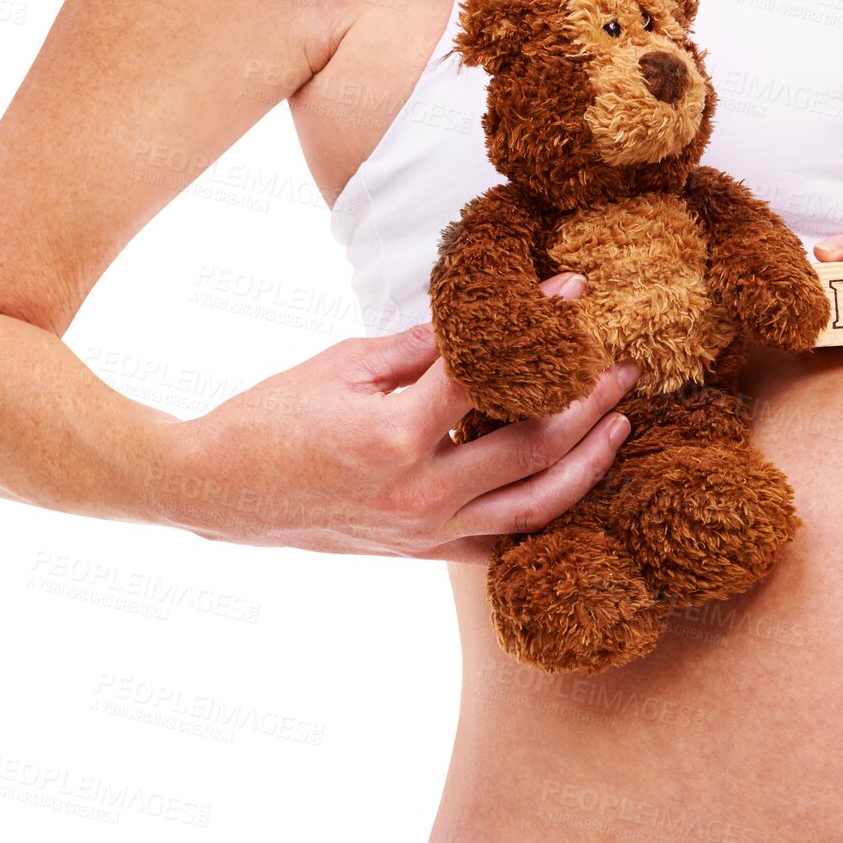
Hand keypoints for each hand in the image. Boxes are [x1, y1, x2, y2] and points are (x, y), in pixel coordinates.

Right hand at [152, 278, 637, 562]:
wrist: (217, 493)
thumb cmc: (271, 417)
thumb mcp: (345, 364)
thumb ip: (427, 346)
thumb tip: (494, 315)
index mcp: (396, 434)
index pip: (492, 373)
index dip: (540, 327)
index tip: (576, 289)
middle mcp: (421, 493)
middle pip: (535, 446)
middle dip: (589, 401)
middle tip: (626, 366)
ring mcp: (426, 532)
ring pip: (536, 506)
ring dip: (588, 464)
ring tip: (620, 425)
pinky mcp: (424, 553)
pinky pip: (503, 541)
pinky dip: (543, 513)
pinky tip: (574, 482)